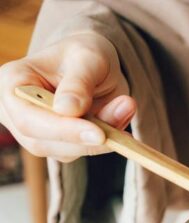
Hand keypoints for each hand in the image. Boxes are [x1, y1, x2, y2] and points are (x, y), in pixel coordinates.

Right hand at [0, 32, 135, 162]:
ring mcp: (36, 131)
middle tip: (122, 125)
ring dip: (101, 138)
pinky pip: (82, 150)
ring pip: (66, 151)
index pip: (28, 118)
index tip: (99, 134)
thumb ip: (79, 82)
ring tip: (125, 107)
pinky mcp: (58, 144)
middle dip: (85, 139)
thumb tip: (67, 110)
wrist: (93, 65)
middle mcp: (16, 112)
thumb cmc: (84, 55)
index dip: (63, 130)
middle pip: (43, 142)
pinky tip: (120, 119)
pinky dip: (106, 140)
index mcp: (12, 83)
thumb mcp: (87, 58)